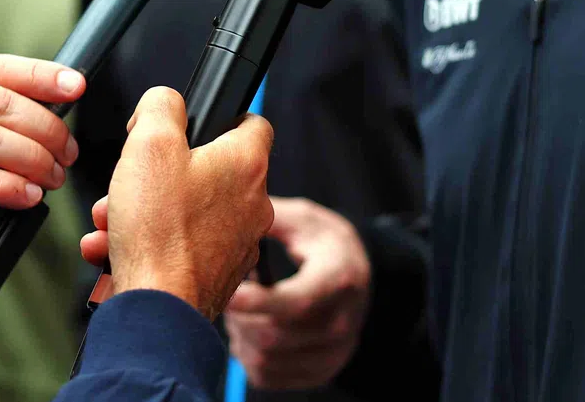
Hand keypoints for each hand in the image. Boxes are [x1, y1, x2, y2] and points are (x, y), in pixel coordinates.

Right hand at [79, 87, 272, 318]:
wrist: (159, 307)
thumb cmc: (160, 232)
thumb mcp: (149, 144)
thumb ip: (161, 106)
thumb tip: (165, 101)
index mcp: (245, 164)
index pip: (252, 122)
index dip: (221, 116)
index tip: (192, 125)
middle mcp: (252, 202)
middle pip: (208, 169)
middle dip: (160, 174)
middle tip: (131, 180)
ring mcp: (238, 242)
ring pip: (189, 210)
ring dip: (147, 210)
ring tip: (112, 219)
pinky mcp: (219, 273)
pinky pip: (182, 245)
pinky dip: (151, 243)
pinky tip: (114, 247)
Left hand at [224, 197, 371, 389]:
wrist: (357, 277)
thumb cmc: (323, 243)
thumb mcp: (304, 219)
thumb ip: (269, 217)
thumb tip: (228, 208)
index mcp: (340, 279)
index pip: (297, 302)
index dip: (258, 302)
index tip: (228, 293)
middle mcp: (342, 323)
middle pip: (273, 336)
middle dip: (239, 316)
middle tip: (229, 292)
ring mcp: (333, 353)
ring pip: (265, 360)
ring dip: (239, 336)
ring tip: (239, 310)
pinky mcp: (319, 372)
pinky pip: (267, 376)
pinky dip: (246, 356)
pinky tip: (249, 330)